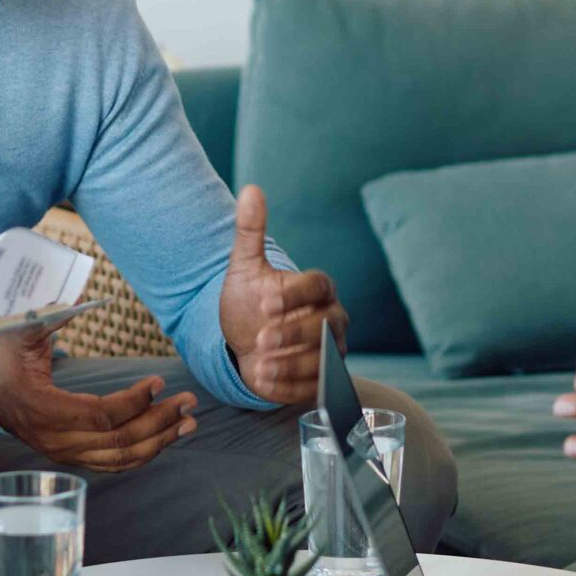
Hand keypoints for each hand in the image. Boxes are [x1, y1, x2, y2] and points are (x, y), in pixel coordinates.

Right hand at [0, 323, 196, 472]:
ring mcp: (64, 452)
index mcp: (43, 409)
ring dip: (159, 441)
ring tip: (189, 422)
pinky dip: (143, 453)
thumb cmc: (2, 356)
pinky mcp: (72, 456)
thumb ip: (50, 316)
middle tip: (190, 402)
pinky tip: (166, 437)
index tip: (159, 381)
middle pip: (118, 441)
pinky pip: (112, 463)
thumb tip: (85, 294)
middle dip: (160, 422)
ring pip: (119, 458)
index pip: (99, 417)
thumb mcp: (18, 331)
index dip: (133, 402)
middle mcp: (55, 440)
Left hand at [217, 184, 346, 404]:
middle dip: (295, 333)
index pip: (319, 285)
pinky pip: (315, 386)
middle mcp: (332, 319)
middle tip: (262, 338)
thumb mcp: (244, 269)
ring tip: (261, 364)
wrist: (244, 345)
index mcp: (318, 288)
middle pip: (327, 325)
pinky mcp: (321, 382)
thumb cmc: (249, 305)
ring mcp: (330, 353)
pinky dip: (292, 386)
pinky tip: (265, 381)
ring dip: (293, 363)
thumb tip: (250, 189)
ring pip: (324, 359)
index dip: (294, 294)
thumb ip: (250, 232)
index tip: (264, 303)